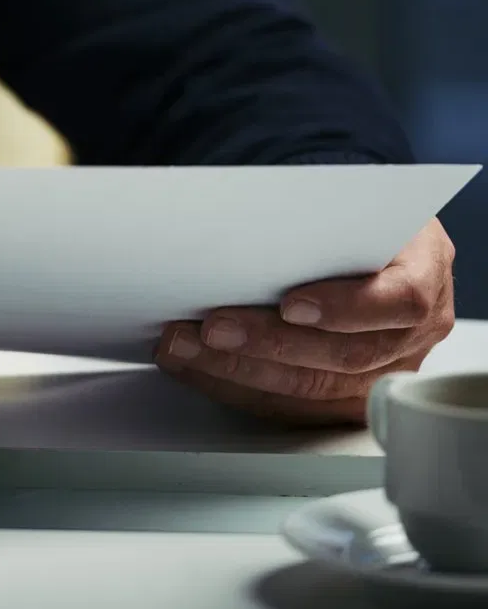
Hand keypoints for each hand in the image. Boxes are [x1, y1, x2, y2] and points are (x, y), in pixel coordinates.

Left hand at [154, 218, 455, 423]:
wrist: (357, 237)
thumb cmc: (347, 219)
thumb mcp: (350, 201)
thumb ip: (314, 220)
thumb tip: (243, 232)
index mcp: (423, 273)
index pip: (400, 301)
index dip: (345, 308)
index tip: (290, 304)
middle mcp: (414, 333)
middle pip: (345, 356)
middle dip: (267, 344)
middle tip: (209, 328)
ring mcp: (385, 371)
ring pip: (313, 389)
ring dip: (239, 371)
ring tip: (185, 347)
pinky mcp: (349, 398)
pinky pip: (295, 407)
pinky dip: (239, 388)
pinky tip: (197, 368)